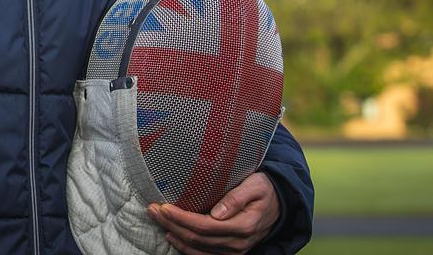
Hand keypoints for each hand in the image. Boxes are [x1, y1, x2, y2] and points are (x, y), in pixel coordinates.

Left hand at [145, 171, 279, 254]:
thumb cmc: (265, 188)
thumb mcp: (256, 185)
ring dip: (174, 236)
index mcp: (243, 226)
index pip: (203, 226)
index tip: (163, 207)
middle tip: (152, 210)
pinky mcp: (231, 252)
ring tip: (157, 221)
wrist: (280, 203)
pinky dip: (186, 249)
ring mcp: (235, 251)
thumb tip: (217, 213)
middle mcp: (238, 243)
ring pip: (197, 249)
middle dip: (171, 224)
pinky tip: (172, 237)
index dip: (181, 218)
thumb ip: (237, 197)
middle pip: (196, 238)